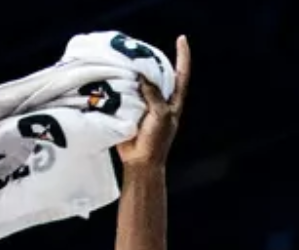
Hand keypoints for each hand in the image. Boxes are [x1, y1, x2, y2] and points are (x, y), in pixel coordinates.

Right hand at [117, 35, 190, 169]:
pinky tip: (116, 74)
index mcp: (173, 102)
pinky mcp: (131, 110)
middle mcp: (160, 101)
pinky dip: (122, 83)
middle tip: (140, 48)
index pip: (181, 75)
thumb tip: (143, 77)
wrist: (140, 162)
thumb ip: (155, 94)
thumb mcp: (161, 115)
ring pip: (141, 81)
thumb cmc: (155, 142)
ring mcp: (145, 105)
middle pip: (158, 74)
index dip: (182, 57)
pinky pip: (126, 92)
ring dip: (134, 71)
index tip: (181, 39)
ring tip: (125, 57)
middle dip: (151, 60)